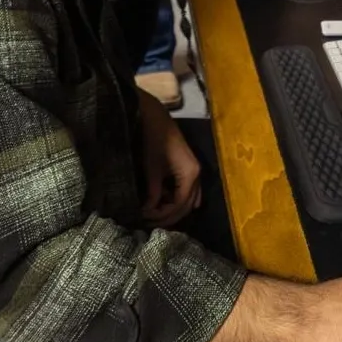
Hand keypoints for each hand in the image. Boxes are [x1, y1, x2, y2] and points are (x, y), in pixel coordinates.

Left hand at [139, 88, 201, 225]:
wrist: (155, 118)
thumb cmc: (153, 141)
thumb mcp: (152, 169)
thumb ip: (154, 192)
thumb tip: (149, 212)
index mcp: (190, 174)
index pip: (180, 204)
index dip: (163, 215)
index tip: (145, 218)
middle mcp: (197, 175)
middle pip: (186, 205)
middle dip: (168, 216)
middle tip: (148, 222)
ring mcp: (194, 171)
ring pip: (187, 199)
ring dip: (172, 209)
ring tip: (153, 214)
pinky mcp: (188, 169)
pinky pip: (186, 190)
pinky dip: (175, 199)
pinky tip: (162, 203)